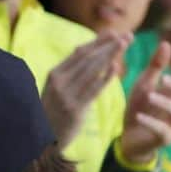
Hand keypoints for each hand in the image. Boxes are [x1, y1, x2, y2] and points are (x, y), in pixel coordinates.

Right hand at [42, 32, 130, 148]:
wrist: (43, 138)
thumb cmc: (54, 111)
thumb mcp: (57, 88)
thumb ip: (70, 71)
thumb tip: (85, 49)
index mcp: (54, 74)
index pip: (79, 53)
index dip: (98, 41)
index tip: (114, 32)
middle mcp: (59, 82)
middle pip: (88, 59)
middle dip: (109, 45)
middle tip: (127, 36)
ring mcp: (66, 96)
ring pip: (92, 71)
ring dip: (110, 55)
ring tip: (125, 44)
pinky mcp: (75, 110)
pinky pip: (93, 90)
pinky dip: (105, 78)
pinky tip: (116, 67)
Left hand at [119, 40, 170, 164]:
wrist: (128, 137)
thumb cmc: (140, 107)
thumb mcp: (144, 84)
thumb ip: (156, 66)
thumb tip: (167, 42)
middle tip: (164, 79)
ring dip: (165, 102)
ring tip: (149, 96)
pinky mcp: (165, 138)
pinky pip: (164, 131)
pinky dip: (152, 123)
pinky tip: (140, 116)